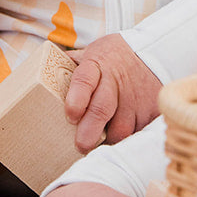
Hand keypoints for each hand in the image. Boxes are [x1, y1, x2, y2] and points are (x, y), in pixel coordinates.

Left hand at [64, 34, 162, 153]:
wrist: (156, 50)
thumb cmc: (115, 55)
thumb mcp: (92, 52)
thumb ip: (72, 67)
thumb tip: (40, 78)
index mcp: (97, 65)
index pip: (84, 81)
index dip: (76, 99)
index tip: (70, 115)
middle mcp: (116, 81)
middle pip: (102, 110)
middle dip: (89, 131)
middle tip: (81, 145)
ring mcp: (136, 97)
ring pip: (122, 128)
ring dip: (108, 140)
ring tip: (99, 145)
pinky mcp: (151, 109)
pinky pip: (138, 132)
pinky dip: (129, 140)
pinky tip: (121, 139)